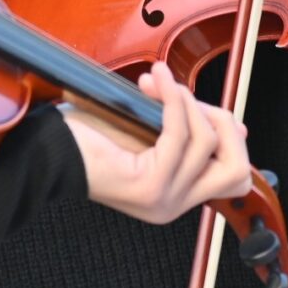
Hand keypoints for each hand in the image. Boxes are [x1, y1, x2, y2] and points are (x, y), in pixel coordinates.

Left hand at [65, 68, 252, 222]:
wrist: (48, 149)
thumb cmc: (90, 137)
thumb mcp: (154, 131)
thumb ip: (191, 129)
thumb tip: (238, 128)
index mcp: (177, 196)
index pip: (235, 179)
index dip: (232, 139)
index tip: (207, 107)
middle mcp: (174, 206)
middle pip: (237, 172)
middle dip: (224, 126)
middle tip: (193, 100)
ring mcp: (164, 200)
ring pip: (206, 143)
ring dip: (187, 101)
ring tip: (162, 82)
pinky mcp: (150, 187)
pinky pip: (179, 136)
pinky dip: (173, 102)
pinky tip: (157, 84)